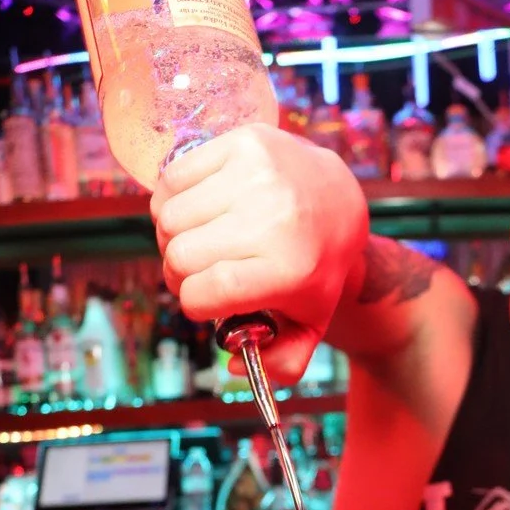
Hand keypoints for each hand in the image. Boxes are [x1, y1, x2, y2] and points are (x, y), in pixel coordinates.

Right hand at [150, 124, 368, 383]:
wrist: (340, 201)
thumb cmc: (314, 268)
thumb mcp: (310, 323)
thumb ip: (281, 363)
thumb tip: (233, 366)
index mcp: (288, 269)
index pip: (204, 292)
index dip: (194, 304)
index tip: (206, 303)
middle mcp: (273, 218)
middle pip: (180, 256)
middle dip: (180, 274)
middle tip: (199, 273)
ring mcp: (257, 175)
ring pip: (168, 218)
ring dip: (172, 237)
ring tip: (198, 242)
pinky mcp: (242, 143)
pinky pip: (171, 179)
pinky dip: (171, 201)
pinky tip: (196, 211)